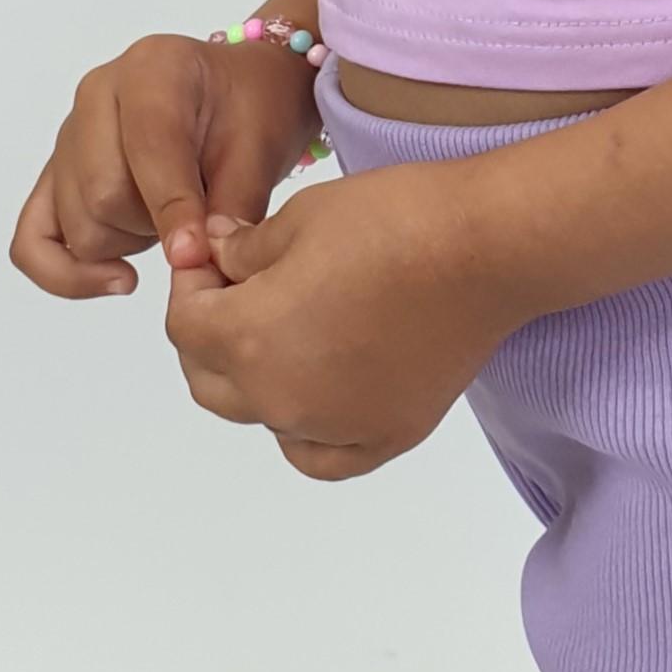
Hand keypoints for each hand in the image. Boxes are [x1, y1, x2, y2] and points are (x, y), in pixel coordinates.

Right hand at [9, 30, 316, 300]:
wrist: (237, 98)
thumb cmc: (252, 112)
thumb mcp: (262, 147)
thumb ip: (232, 202)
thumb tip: (193, 261)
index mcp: (153, 68)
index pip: (149, 146)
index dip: (173, 208)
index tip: (194, 255)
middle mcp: (97, 94)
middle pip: (103, 194)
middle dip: (156, 226)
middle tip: (200, 215)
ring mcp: (69, 135)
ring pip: (79, 225)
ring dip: (129, 242)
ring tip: (172, 214)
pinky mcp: (55, 175)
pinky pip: (32, 239)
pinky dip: (66, 273)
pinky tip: (118, 279)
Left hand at [164, 158, 513, 480]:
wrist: (486, 248)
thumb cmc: (394, 219)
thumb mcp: (301, 216)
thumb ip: (245, 249)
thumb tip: (216, 255)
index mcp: (249, 342)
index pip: (184, 326)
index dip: (190, 283)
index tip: (211, 255)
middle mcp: (282, 400)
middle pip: (209, 382)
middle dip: (208, 334)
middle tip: (236, 286)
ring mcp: (335, 428)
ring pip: (262, 418)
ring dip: (254, 377)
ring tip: (286, 326)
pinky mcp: (386, 436)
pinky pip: (320, 455)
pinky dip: (304, 430)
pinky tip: (316, 390)